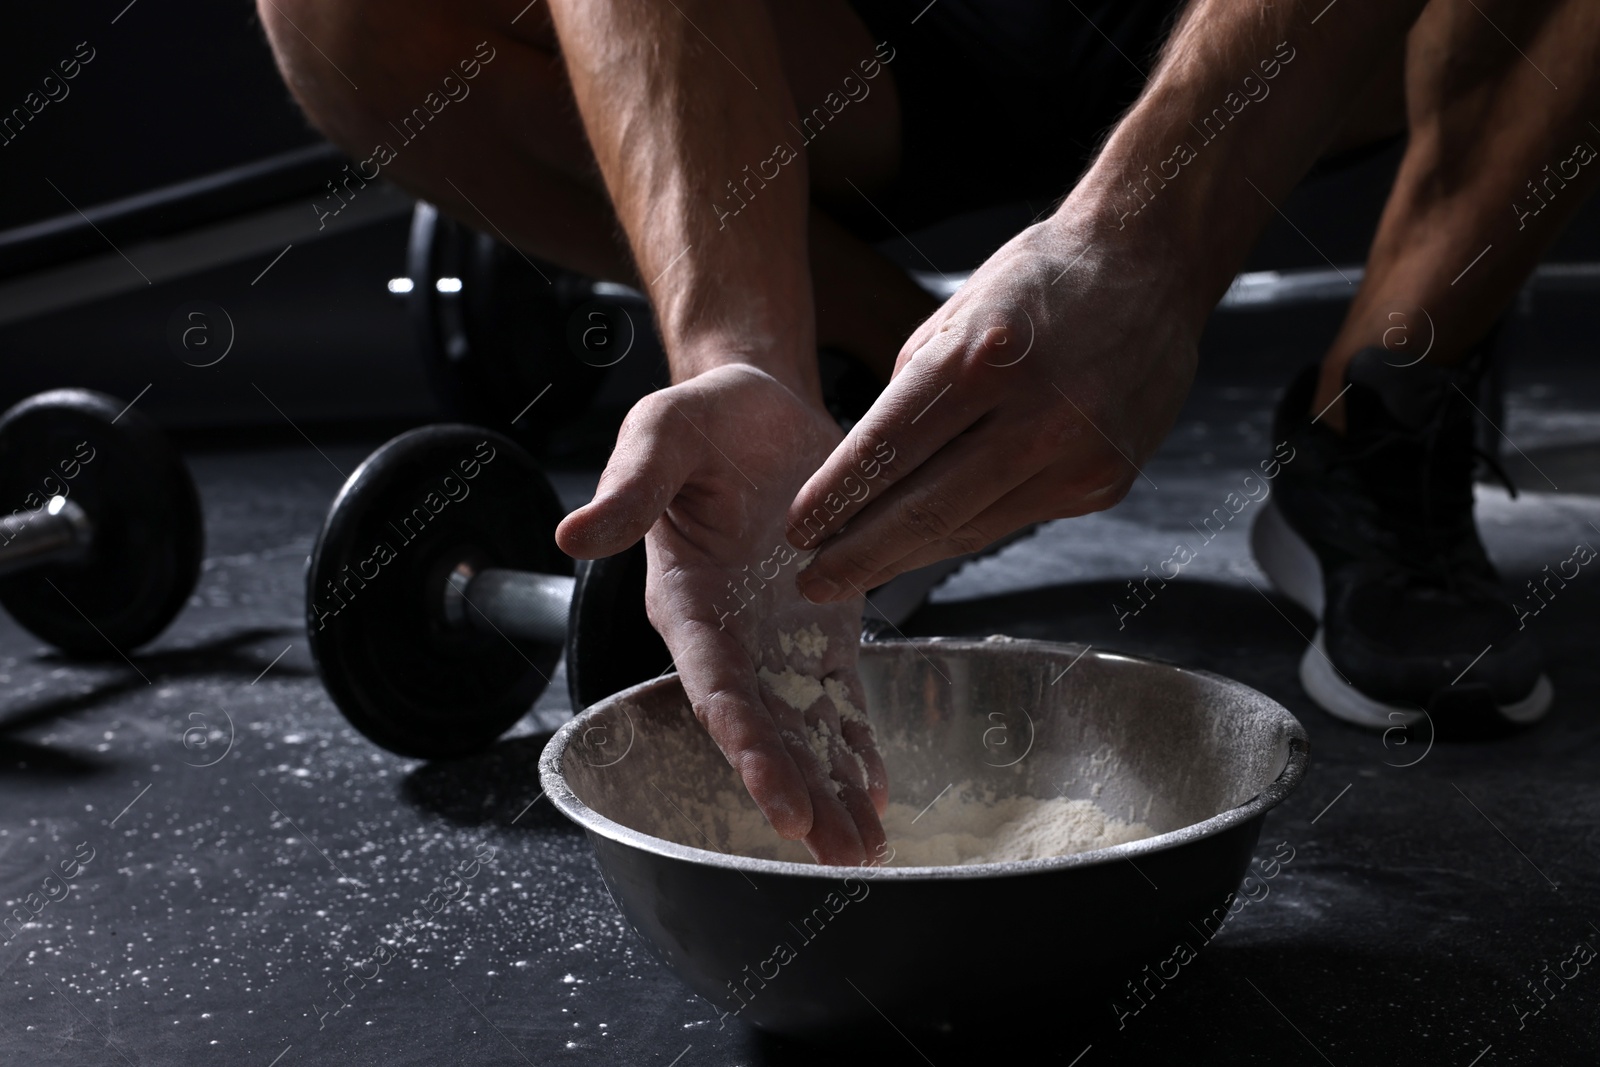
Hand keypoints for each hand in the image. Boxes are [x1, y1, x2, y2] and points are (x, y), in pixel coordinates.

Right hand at [556, 364, 887, 865]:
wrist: (757, 404)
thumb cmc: (702, 418)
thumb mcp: (661, 431)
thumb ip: (630, 487)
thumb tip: (572, 537)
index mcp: (686, 599)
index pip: (716, 688)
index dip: (748, 747)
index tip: (779, 801)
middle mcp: (729, 635)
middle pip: (763, 730)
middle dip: (798, 792)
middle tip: (837, 851)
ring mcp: (777, 636)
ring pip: (804, 728)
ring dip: (831, 787)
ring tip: (864, 849)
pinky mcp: (820, 626)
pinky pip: (839, 697)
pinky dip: (856, 744)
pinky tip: (875, 791)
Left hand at [785, 218, 1201, 598]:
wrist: (1150, 267)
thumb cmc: (1039, 282)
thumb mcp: (953, 316)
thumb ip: (909, 397)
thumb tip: (863, 476)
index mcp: (983, 359)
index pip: (887, 450)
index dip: (835, 499)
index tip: (797, 531)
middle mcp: (1036, 416)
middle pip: (924, 512)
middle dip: (858, 555)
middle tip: (812, 580)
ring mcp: (1077, 458)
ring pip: (967, 530)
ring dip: (903, 557)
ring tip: (855, 572)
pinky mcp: (1102, 484)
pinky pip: (1012, 520)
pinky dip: (962, 531)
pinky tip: (923, 544)